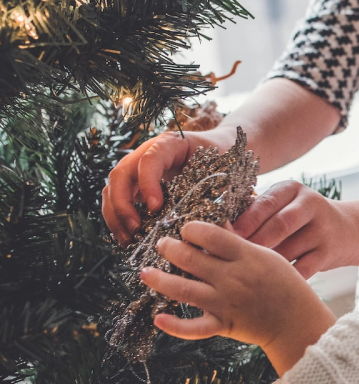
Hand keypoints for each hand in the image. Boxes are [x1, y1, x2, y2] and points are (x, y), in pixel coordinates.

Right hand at [103, 128, 232, 244]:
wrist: (218, 149)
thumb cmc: (221, 159)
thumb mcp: (222, 168)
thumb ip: (216, 189)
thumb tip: (213, 223)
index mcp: (170, 144)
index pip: (149, 159)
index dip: (148, 183)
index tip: (156, 208)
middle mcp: (147, 153)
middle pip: (121, 174)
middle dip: (123, 204)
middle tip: (135, 229)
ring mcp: (137, 168)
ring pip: (112, 188)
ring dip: (115, 215)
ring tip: (128, 239)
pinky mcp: (135, 184)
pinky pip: (117, 200)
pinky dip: (118, 219)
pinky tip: (128, 238)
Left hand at [140, 221, 336, 373]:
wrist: (297, 322)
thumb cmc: (286, 286)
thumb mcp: (268, 257)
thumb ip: (240, 244)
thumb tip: (215, 227)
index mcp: (246, 257)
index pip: (210, 235)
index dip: (191, 229)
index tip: (186, 229)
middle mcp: (233, 278)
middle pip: (190, 258)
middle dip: (169, 248)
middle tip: (162, 244)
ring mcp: (225, 303)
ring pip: (183, 289)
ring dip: (159, 280)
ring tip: (145, 273)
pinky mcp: (223, 325)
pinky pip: (193, 328)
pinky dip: (174, 326)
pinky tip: (158, 318)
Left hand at [232, 180, 358, 277]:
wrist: (347, 230)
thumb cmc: (300, 220)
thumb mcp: (284, 204)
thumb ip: (257, 211)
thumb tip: (218, 229)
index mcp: (293, 189)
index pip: (266, 203)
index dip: (245, 222)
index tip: (223, 238)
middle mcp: (311, 205)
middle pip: (279, 226)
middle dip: (254, 243)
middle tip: (231, 260)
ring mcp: (323, 230)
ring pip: (288, 251)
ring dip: (266, 265)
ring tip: (244, 275)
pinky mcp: (329, 253)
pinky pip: (301, 270)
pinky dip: (283, 279)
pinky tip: (267, 285)